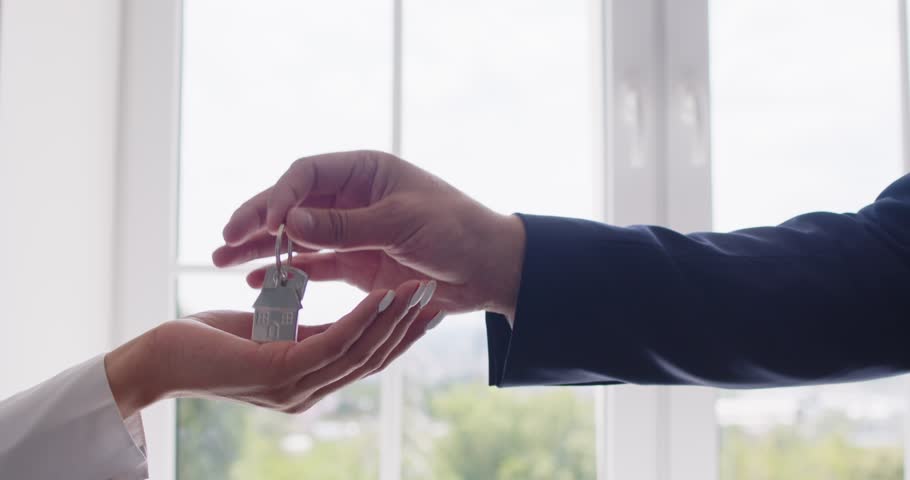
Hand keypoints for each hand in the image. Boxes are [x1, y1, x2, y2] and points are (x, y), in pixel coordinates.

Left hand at [104, 280, 438, 417]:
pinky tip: (384, 294)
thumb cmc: (209, 339)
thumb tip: (329, 318)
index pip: (365, 360)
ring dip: (395, 319)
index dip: (399, 335)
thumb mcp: (270, 331)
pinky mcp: (280, 374)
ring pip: (361, 351)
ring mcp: (296, 388)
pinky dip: (364, 317)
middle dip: (408, 328)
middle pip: (373, 359)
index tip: (426, 308)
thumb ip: (303, 330)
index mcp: (308, 382)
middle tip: (439, 295)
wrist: (160, 356)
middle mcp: (308, 392)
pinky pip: (335, 341)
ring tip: (419, 289)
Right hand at [213, 150, 525, 318]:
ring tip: (222, 260)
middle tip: (223, 240)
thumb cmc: (455, 231)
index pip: (307, 175)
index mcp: (365, 172)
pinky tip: (256, 283)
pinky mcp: (356, 263)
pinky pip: (313, 266)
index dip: (280, 197)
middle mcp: (352, 197)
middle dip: (257, 220)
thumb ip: (346, 226)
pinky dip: (287, 273)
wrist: (490, 269)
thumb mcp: (402, 224)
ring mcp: (352, 231)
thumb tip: (288, 220)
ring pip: (296, 236)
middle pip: (293, 204)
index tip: (264, 225)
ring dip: (262, 248)